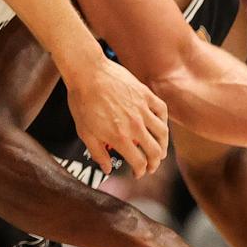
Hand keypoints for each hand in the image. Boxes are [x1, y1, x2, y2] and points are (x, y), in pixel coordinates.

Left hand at [66, 61, 168, 176]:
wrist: (87, 72)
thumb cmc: (82, 101)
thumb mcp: (85, 132)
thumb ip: (98, 153)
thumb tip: (107, 169)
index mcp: (120, 137)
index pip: (139, 162)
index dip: (140, 172)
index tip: (138, 173)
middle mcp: (135, 126)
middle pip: (155, 151)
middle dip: (155, 163)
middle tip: (151, 166)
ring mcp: (142, 109)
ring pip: (163, 133)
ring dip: (163, 146)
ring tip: (160, 150)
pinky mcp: (145, 94)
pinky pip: (162, 111)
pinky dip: (164, 121)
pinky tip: (160, 125)